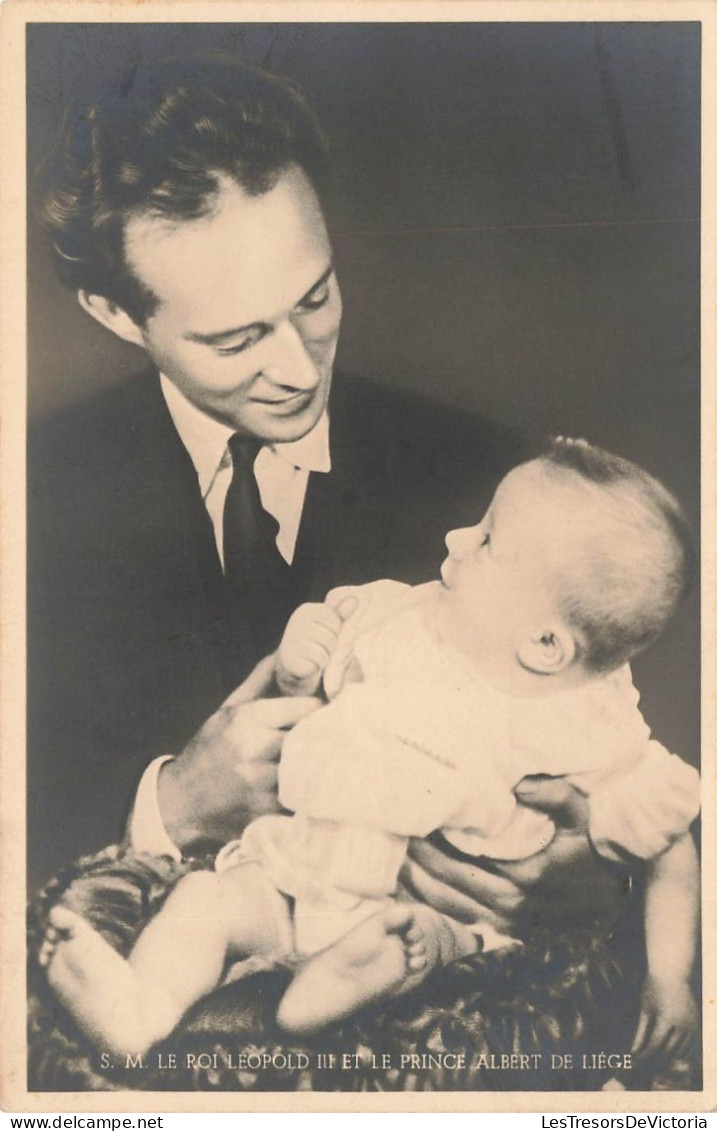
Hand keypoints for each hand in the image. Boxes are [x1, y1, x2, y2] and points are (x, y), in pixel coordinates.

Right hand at [158, 655, 321, 849]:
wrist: (179, 801)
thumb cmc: (209, 749)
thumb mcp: (229, 709)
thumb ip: (261, 679)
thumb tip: (285, 650)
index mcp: (248, 719)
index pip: (308, 708)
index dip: (324, 710)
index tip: (333, 711)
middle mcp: (254, 748)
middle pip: (313, 737)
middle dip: (327, 736)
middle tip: (341, 736)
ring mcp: (261, 782)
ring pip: (310, 768)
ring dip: (321, 765)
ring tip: (331, 760)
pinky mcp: (266, 810)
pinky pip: (301, 797)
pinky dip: (309, 791)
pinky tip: (312, 786)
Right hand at [276, 593, 357, 695]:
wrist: (292, 666)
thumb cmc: (314, 642)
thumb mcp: (328, 625)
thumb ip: (340, 613)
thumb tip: (354, 599)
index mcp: (306, 610)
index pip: (335, 620)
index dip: (336, 631)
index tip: (327, 634)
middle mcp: (296, 622)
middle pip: (331, 637)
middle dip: (331, 647)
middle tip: (321, 649)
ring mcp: (291, 641)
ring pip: (324, 652)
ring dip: (324, 659)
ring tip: (316, 658)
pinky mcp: (289, 660)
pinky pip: (315, 664)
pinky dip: (316, 668)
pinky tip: (309, 666)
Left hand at [401, 777, 623, 930]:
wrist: (617, 886)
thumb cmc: (595, 844)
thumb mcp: (581, 812)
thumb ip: (553, 795)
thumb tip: (517, 784)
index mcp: (522, 878)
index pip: (463, 862)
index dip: (432, 845)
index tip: (411, 823)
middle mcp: (511, 905)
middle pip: (448, 886)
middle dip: (417, 864)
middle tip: (393, 838)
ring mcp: (510, 922)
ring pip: (451, 908)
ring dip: (420, 888)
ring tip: (395, 862)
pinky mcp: (511, 929)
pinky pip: (464, 921)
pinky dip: (437, 907)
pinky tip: (416, 891)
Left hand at [631, 976, 697, 1069]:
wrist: (672, 972)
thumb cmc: (653, 988)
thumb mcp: (645, 1009)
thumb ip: (640, 1033)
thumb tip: (633, 1052)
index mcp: (666, 1020)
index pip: (654, 1046)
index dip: (644, 1057)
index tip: (635, 1064)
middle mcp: (682, 1025)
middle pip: (668, 1052)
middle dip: (655, 1062)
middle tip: (643, 1067)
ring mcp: (691, 1026)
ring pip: (680, 1052)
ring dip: (667, 1059)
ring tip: (654, 1062)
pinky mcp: (696, 1026)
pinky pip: (689, 1047)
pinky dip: (679, 1053)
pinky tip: (668, 1054)